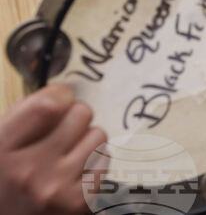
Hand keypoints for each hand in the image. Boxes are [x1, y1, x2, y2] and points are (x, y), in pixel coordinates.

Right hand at [0, 84, 105, 213]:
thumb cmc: (6, 178)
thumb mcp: (2, 142)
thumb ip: (26, 115)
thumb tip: (63, 93)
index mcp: (3, 149)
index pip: (49, 104)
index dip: (60, 95)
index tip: (59, 100)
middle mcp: (29, 169)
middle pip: (81, 113)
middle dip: (74, 118)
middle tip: (61, 133)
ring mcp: (56, 188)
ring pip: (98, 134)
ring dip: (86, 140)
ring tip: (67, 154)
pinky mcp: (79, 202)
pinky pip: (104, 159)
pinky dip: (93, 161)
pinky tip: (75, 171)